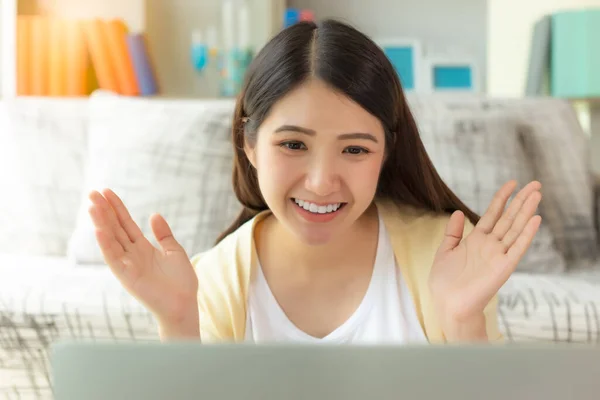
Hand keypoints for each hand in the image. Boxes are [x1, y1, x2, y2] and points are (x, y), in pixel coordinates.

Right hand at [88, 189, 198, 336]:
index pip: (126, 223)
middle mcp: (132, 254)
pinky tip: (99, 230)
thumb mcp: (174, 251)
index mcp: (143, 247)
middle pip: (115, 228)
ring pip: (111, 240)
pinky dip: (106, 244)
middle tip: (92, 193)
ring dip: (101, 223)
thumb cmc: (181, 281)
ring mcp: (128, 265)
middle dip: (104, 211)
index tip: (107, 192)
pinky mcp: (126, 277)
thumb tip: (154, 215)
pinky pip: (113, 258)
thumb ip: (163, 234)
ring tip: (92, 206)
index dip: (117, 208)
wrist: (184, 304)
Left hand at [429, 180, 541, 339]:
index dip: (502, 198)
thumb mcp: (444, 251)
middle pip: (508, 218)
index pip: (493, 214)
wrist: (448, 304)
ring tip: (537, 194)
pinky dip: (527, 234)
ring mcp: (498, 255)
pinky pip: (517, 248)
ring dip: (527, 212)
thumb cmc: (445, 282)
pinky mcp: (503, 267)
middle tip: (535, 183)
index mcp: (476, 240)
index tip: (512, 183)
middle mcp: (490, 245)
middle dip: (521, 200)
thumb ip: (452, 233)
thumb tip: (457, 213)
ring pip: (515, 228)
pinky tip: (535, 220)